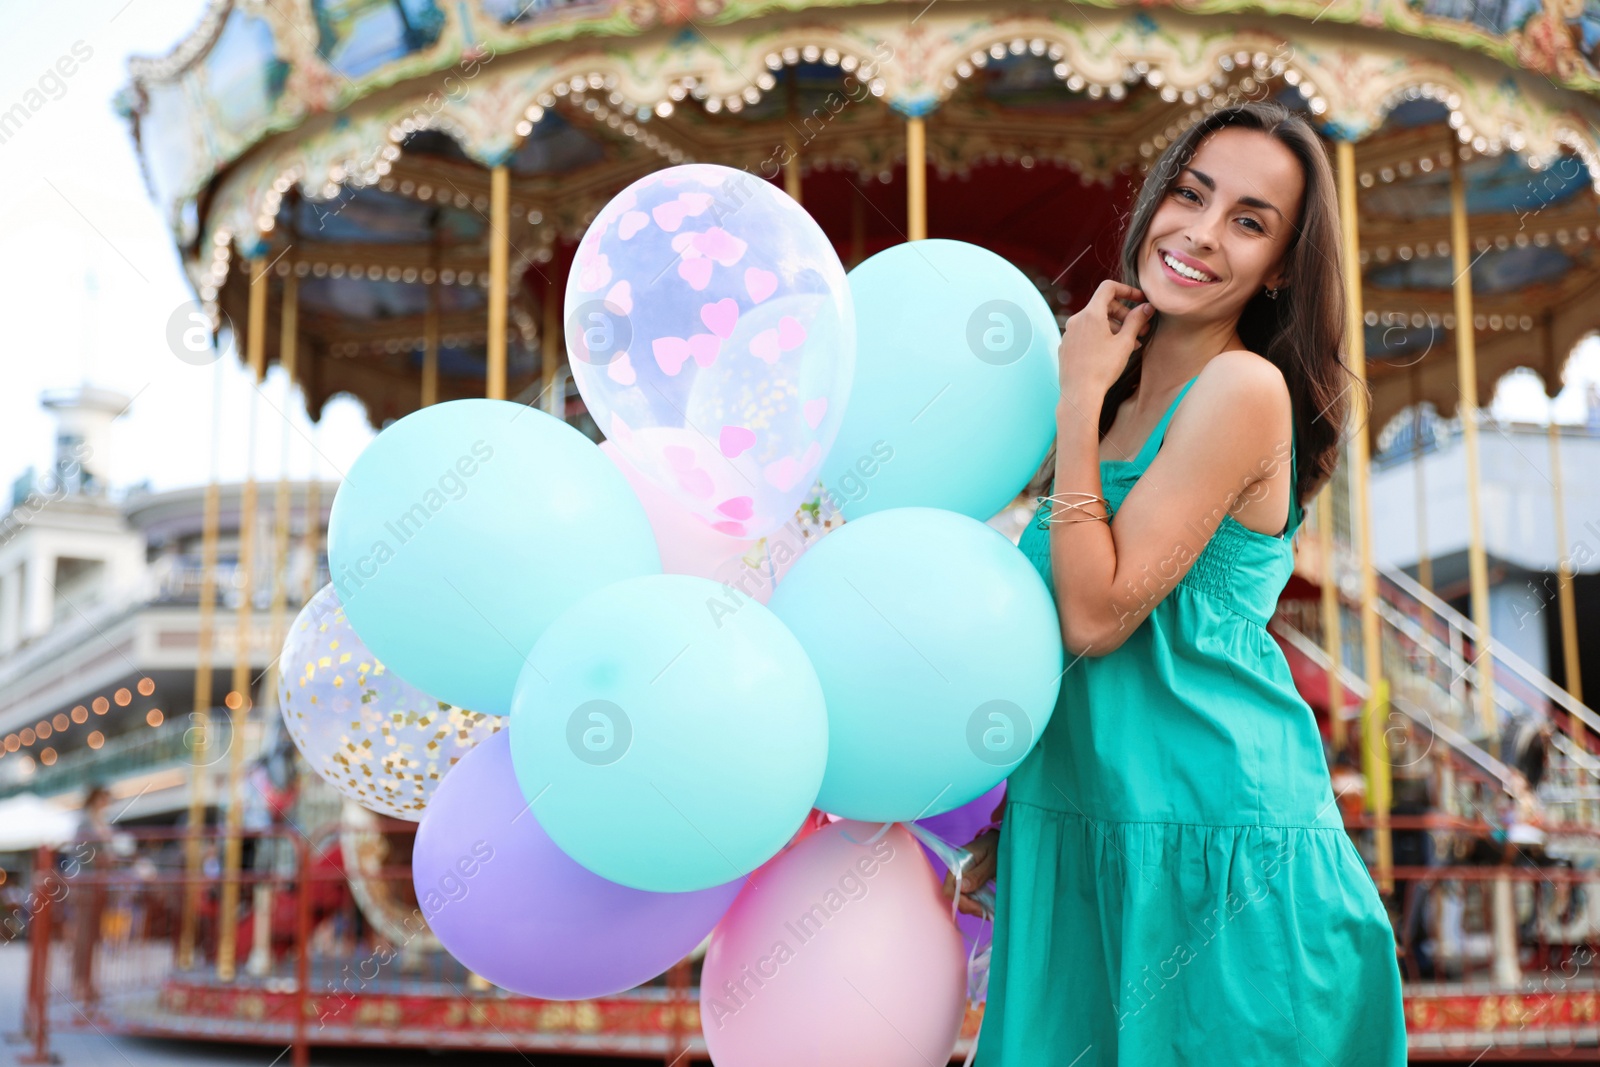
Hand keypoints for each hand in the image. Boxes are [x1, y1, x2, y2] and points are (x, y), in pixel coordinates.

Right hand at [941, 829, 998, 918]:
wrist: (1001, 839)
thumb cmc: (997, 846)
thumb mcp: (992, 860)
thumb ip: (978, 874)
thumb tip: (962, 888)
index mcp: (957, 862)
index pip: (949, 888)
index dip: (961, 900)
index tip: (979, 907)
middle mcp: (956, 871)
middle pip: (954, 897)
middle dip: (969, 907)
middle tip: (987, 912)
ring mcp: (961, 877)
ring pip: (961, 899)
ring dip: (974, 907)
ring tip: (990, 911)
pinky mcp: (968, 881)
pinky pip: (968, 897)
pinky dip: (977, 904)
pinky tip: (988, 906)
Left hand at [1059, 280, 1154, 402]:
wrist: (1080, 394)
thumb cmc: (1103, 368)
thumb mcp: (1125, 343)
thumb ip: (1136, 320)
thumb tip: (1147, 307)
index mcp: (1090, 314)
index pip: (1108, 288)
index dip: (1127, 290)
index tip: (1139, 300)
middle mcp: (1076, 320)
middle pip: (1103, 306)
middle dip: (1124, 315)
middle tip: (1141, 329)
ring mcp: (1069, 333)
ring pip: (1095, 322)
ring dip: (1114, 328)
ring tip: (1131, 344)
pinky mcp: (1066, 346)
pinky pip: (1085, 334)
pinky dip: (1100, 337)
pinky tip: (1112, 352)